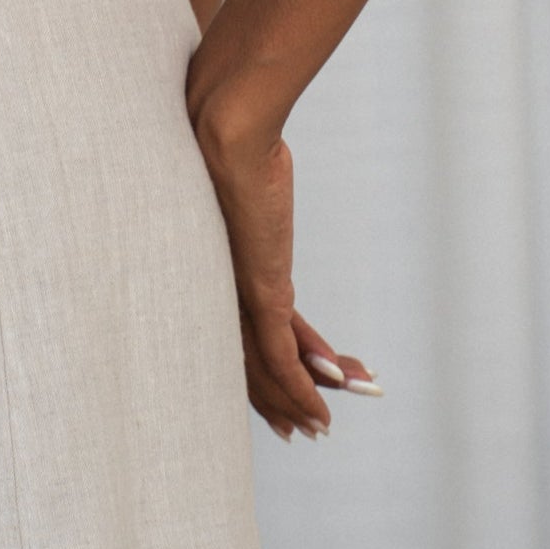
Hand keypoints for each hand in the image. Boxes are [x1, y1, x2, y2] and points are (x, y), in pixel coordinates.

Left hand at [186, 99, 377, 441]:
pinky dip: (301, 388)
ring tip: (327, 424)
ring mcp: (239, 293)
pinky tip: (322, 408)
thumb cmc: (228, 135)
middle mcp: (223, 287)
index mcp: (222, 267)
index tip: (306, 378)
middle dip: (287, 394)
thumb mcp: (249, 173)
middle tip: (315, 424)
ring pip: (268, 367)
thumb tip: (260, 162)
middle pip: (253, 359)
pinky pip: (280, 357)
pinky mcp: (258, 292)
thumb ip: (254, 186)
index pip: (250, 330)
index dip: (274, 364)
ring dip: (302, 399)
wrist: (225, 124)